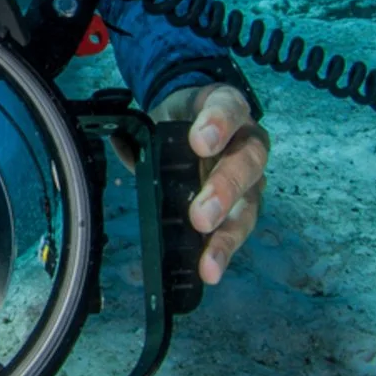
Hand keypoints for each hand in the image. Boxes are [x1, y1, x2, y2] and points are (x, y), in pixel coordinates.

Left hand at [152, 81, 269, 284]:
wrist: (196, 122)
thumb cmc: (183, 120)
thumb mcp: (164, 113)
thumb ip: (144, 131)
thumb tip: (123, 146)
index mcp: (227, 107)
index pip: (228, 108)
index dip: (218, 124)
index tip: (200, 143)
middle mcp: (248, 140)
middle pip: (246, 163)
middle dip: (224, 190)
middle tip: (201, 216)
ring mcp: (252, 176)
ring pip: (250, 204)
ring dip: (228, 235)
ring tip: (209, 261)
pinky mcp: (247, 204)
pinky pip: (239, 228)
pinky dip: (224, 250)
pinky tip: (209, 269)